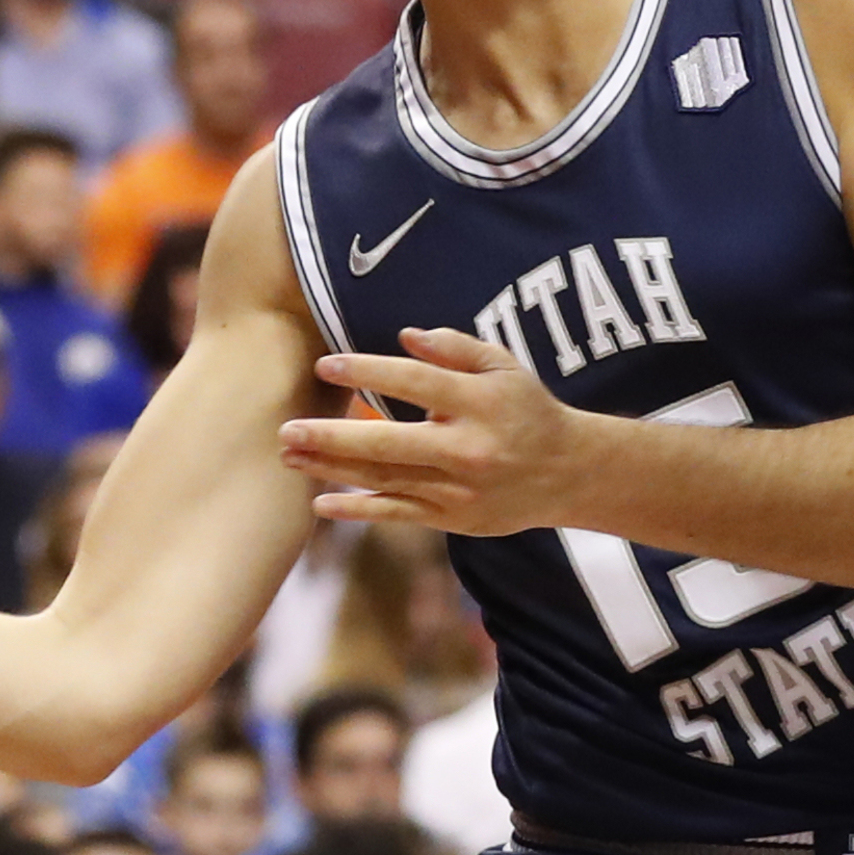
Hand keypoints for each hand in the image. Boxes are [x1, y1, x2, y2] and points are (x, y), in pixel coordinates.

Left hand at [285, 326, 600, 536]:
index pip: (415, 383)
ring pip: (385, 481)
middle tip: (286, 429)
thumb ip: (456, 348)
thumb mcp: (504, 367)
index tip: (325, 366)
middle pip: (389, 443)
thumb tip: (406, 335)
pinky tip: (321, 502)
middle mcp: (467, 450)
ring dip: (331, 470)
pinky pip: (397, 514)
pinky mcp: (452, 518)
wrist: (567, 474)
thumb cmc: (528, 409)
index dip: (367, 372)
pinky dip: (358, 510)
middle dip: (332, 438)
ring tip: (289, 456)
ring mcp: (458, 489)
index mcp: (480, 404)